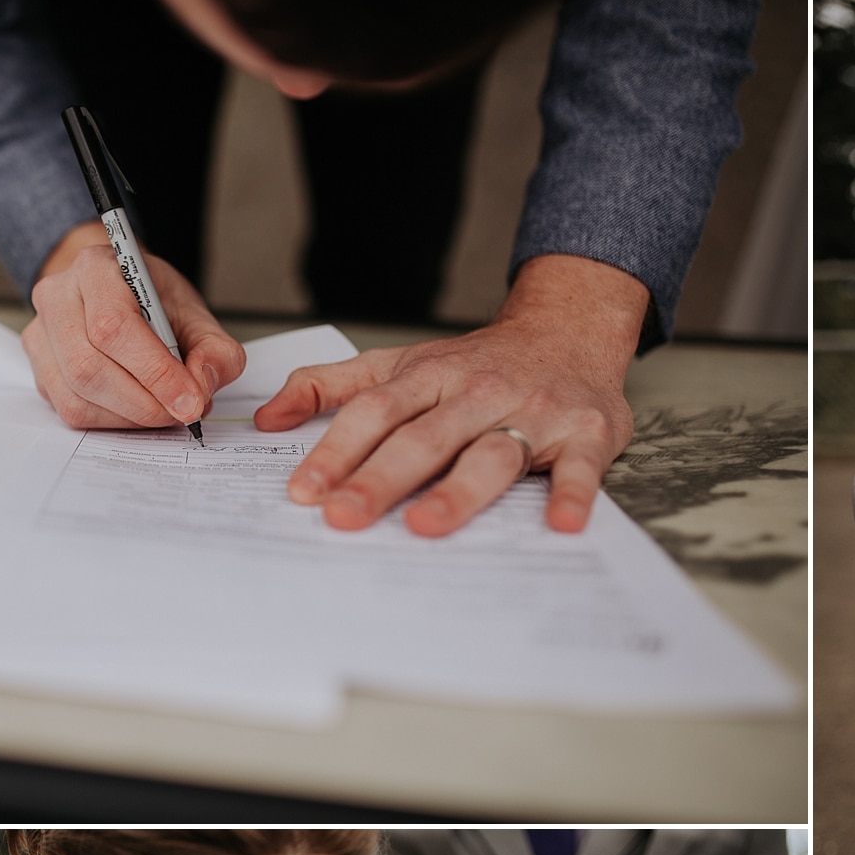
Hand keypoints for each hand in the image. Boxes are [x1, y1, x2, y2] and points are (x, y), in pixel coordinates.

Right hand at [24, 222, 245, 432]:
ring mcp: (42, 335)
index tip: (190, 401)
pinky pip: (72, 410)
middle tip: (182, 411)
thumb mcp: (196, 315)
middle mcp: (58, 297)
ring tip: (164, 407)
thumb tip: (202, 385)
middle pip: (89, 367)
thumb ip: (215, 350)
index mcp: (96, 269)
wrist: (121, 296)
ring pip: (78, 396)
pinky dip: (113, 421)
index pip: (114, 327)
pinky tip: (137, 408)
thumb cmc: (154, 303)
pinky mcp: (41, 371)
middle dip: (145, 402)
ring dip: (131, 416)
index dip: (155, 372)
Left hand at [256, 254, 644, 536]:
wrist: (571, 328)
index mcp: (431, 376)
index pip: (375, 414)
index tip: (305, 492)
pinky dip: (572, 494)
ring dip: (458, 491)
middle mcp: (478, 392)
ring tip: (425, 527)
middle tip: (345, 517)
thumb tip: (268, 418)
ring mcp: (534, 411)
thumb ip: (334, 387)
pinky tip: (560, 524)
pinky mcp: (586, 432)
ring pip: (491, 453)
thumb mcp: (405, 363)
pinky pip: (578, 467)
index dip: (337, 451)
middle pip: (423, 438)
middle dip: (381, 478)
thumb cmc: (481, 362)